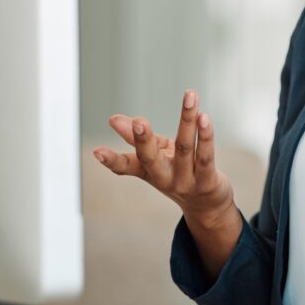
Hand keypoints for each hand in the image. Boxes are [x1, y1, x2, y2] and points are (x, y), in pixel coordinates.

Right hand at [94, 90, 234, 226]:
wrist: (206, 207)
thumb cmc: (177, 173)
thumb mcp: (156, 156)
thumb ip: (137, 137)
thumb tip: (113, 119)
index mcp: (148, 171)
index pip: (126, 166)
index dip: (111, 160)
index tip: (96, 151)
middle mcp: (164, 178)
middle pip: (152, 158)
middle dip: (144, 140)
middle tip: (138, 120)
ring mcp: (186, 181)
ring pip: (185, 148)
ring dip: (187, 121)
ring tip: (190, 97)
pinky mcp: (207, 182)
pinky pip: (206, 157)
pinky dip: (205, 136)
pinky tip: (204, 117)